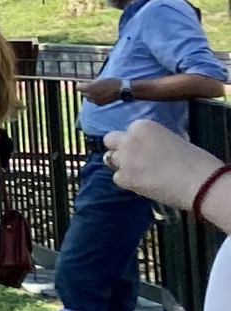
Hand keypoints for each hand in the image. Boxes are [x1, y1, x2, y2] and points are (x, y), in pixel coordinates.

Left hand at [78, 75, 121, 101]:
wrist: (121, 89)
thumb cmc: (110, 82)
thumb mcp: (99, 80)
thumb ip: (90, 83)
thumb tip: (85, 84)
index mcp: (89, 88)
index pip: (78, 87)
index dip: (82, 85)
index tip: (86, 83)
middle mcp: (90, 95)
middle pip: (82, 93)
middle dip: (85, 90)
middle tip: (92, 87)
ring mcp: (95, 100)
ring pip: (87, 98)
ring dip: (90, 95)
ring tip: (97, 91)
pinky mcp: (100, 104)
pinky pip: (94, 101)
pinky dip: (95, 99)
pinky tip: (101, 95)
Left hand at [104, 119, 224, 215]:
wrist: (200, 182)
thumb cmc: (196, 161)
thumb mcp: (173, 139)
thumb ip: (154, 140)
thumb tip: (149, 147)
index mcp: (143, 126)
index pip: (129, 130)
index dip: (137, 141)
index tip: (147, 150)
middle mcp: (129, 139)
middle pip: (110, 140)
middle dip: (119, 148)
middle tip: (133, 159)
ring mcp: (124, 158)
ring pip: (111, 159)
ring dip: (122, 165)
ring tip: (140, 174)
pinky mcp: (124, 177)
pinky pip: (118, 178)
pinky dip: (128, 182)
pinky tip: (143, 185)